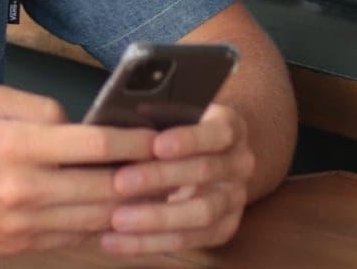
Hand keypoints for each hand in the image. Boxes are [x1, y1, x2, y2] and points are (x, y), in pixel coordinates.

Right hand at [0, 83, 157, 258]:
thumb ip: (35, 105)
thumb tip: (77, 120)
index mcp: (14, 144)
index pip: (92, 143)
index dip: (133, 139)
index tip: (159, 134)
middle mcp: (22, 189)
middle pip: (104, 187)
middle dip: (145, 177)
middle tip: (176, 165)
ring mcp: (22, 224)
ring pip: (95, 218)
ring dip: (131, 207)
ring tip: (159, 190)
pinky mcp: (18, 247)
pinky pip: (73, 237)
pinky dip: (101, 225)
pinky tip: (120, 212)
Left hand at [99, 103, 254, 255]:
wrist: (213, 156)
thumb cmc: (181, 129)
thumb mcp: (176, 113)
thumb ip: (157, 116)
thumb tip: (120, 118)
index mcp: (231, 128)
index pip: (218, 133)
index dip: (188, 139)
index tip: (156, 145)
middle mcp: (239, 164)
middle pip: (205, 171)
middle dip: (160, 178)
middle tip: (120, 182)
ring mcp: (234, 199)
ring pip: (202, 213)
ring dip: (156, 218)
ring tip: (117, 219)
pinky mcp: (223, 228)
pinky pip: (189, 241)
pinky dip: (151, 243)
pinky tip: (117, 240)